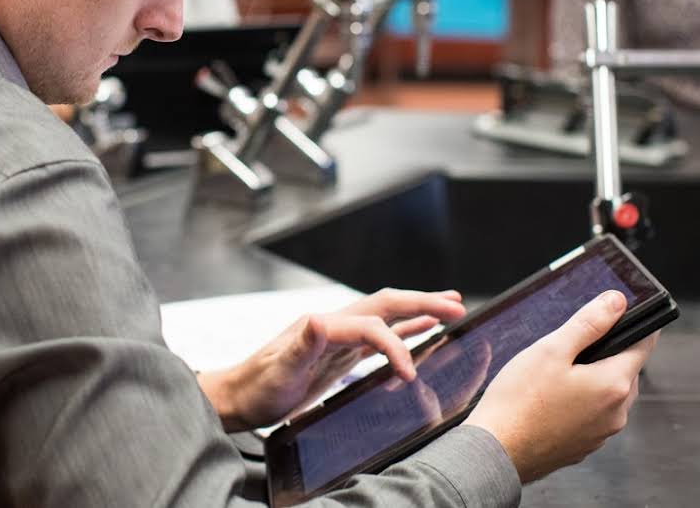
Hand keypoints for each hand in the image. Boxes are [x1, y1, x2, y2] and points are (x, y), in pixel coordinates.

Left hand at [198, 288, 465, 431]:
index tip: (410, 376)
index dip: (395, 346)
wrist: (241, 396)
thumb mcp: (277, 371)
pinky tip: (424, 329)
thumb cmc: (258, 387)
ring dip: (420, 310)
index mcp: (324, 326)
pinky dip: (405, 331)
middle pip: (386, 305)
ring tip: (453, 307)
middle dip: (423, 303)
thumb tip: (317, 320)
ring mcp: (340, 337)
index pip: (372, 326)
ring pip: (388, 317)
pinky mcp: (342, 353)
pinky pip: (380, 336)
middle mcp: (335, 325)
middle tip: (458, 307)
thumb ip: (299, 346)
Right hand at [464, 291, 657, 483]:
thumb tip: (616, 302)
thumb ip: (588, 323)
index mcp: (614, 385)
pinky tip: (550, 399)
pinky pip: (592, 415)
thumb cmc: (518, 402)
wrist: (495, 452)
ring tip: (555, 374)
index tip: (623, 315)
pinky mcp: (583, 446)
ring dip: (593, 379)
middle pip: (626, 370)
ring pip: (608, 394)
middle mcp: (616, 413)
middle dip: (607, 353)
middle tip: (572, 345)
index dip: (636, 325)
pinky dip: (580, 403)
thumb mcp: (551, 349)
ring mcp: (600, 434)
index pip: (644, 346)